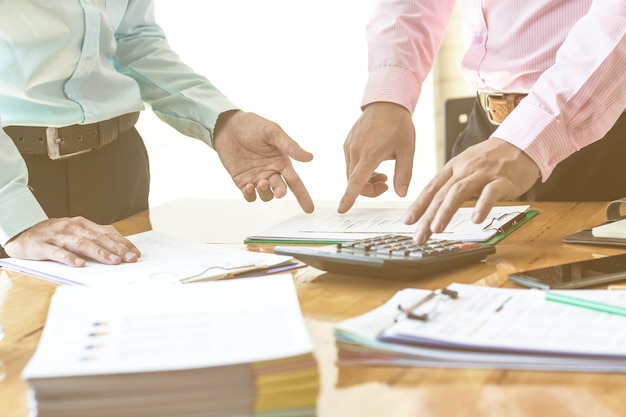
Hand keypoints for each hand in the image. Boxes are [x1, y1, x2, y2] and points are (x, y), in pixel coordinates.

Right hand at [3, 217, 140, 265]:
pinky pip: (57, 252)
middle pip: (97, 238)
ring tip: (113, 261)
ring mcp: (57, 236)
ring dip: (99, 253)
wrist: (20, 232)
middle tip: (130, 258)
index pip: (106, 232)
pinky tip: (80, 264)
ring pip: (81, 244)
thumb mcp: (74, 232)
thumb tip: (117, 249)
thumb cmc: (53, 235)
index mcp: (82, 224)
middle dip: (116, 249)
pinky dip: (69, 258)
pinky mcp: (42, 246)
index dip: (122, 242)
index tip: (135, 252)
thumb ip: (93, 238)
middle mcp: (71, 228)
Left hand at [213, 111, 313, 212]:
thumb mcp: (273, 132)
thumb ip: (290, 146)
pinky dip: (250, 195)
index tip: (309, 209)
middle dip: (281, 192)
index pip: (295, 182)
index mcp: (282, 161)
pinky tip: (249, 186)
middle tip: (280, 192)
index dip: (303, 196)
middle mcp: (271, 172)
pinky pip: (249, 195)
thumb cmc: (252, 126)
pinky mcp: (242, 181)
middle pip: (281, 189)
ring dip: (266, 192)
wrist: (227, 126)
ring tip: (261, 183)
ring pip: (266, 195)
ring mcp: (257, 177)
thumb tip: (310, 158)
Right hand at [338, 102, 415, 212]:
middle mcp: (355, 150)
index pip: (356, 181)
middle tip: (387, 183)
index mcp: (370, 153)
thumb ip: (404, 174)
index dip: (349, 197)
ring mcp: (349, 146)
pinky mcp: (347, 144)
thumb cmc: (398, 124)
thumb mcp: (408, 150)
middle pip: (355, 182)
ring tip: (383, 174)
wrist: (386, 103)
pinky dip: (361, 171)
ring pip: (352, 175)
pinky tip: (374, 164)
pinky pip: (351, 165)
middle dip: (369, 189)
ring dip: (366, 180)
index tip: (342, 209)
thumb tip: (401, 194)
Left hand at [403, 138, 540, 242]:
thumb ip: (452, 182)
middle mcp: (465, 169)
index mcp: (454, 167)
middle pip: (441, 193)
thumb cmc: (493, 158)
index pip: (431, 187)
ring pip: (459, 192)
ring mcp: (483, 174)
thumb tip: (434, 204)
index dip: (418, 205)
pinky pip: (491, 193)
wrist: (522, 142)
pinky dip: (482, 206)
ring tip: (437, 228)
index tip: (408, 221)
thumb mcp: (467, 165)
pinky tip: (476, 220)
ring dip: (446, 211)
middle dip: (428, 216)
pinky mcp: (503, 180)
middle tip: (420, 234)